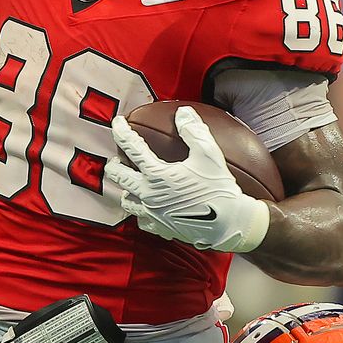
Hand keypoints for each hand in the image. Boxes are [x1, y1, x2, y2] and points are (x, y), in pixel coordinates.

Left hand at [107, 107, 270, 252]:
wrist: (229, 224)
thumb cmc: (219, 188)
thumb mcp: (209, 154)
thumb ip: (193, 131)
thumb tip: (183, 113)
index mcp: (157, 175)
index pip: (132, 147)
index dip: (121, 131)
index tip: (118, 122)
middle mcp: (148, 195)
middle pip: (118, 176)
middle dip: (113, 164)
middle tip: (116, 159)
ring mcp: (152, 214)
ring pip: (126, 201)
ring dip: (125, 190)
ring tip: (130, 184)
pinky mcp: (160, 228)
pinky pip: (141, 220)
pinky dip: (140, 212)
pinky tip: (147, 208)